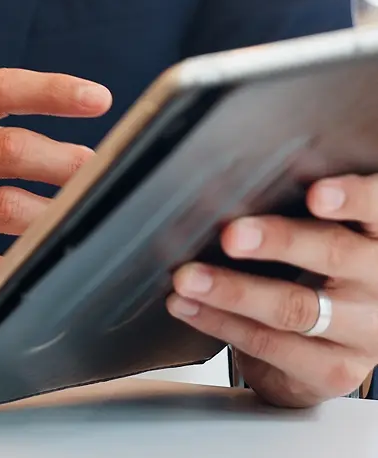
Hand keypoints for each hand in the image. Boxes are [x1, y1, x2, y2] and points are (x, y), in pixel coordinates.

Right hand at [0, 69, 111, 245]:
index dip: (51, 91)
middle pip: (7, 148)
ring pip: (2, 207)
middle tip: (101, 170)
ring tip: (79, 214)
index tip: (99, 98)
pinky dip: (19, 258)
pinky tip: (39, 258)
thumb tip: (72, 145)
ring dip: (53, 213)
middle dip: (66, 161)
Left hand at [167, 175, 377, 407]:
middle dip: (277, 242)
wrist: (333, 342)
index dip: (351, 199)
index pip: (375, 210)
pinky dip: (221, 323)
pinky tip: (188, 305)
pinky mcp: (335, 371)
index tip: (316, 195)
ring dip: (233, 291)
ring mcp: (363, 332)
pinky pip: (271, 345)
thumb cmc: (320, 267)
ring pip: (295, 308)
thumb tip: (234, 175)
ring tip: (188, 277)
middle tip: (232, 235)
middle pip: (332, 255)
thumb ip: (299, 206)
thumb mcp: (325, 230)